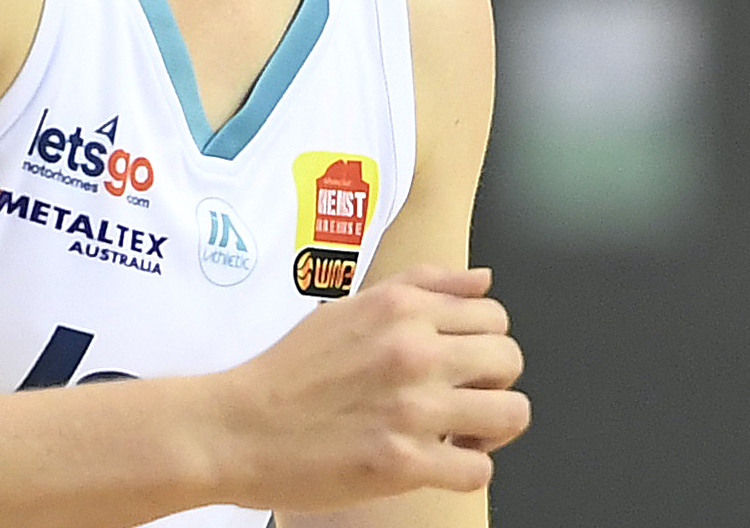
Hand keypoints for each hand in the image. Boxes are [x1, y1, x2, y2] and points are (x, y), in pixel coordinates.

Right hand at [205, 264, 527, 513]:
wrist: (238, 428)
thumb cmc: (290, 371)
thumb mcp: (353, 307)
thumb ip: (423, 285)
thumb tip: (482, 279)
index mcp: (401, 310)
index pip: (493, 315)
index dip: (484, 341)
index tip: (461, 363)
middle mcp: (412, 352)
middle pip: (509, 360)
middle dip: (493, 382)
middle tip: (462, 399)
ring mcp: (411, 409)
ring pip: (511, 413)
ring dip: (490, 428)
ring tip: (457, 433)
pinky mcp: (403, 463)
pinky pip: (479, 470)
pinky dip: (464, 470)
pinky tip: (435, 463)